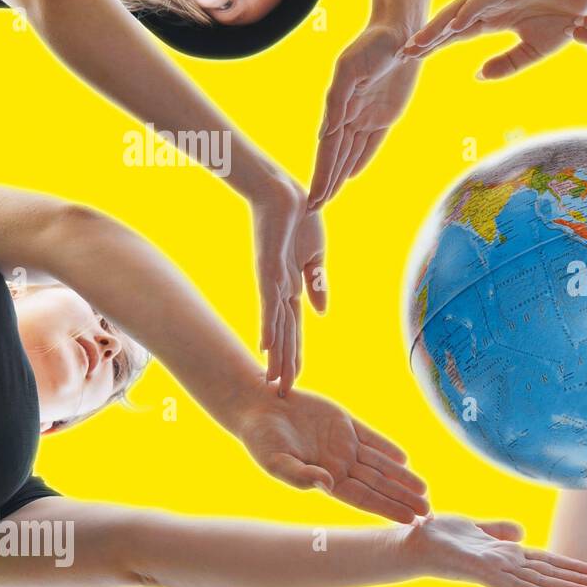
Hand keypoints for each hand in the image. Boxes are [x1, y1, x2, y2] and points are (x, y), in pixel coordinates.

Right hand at [235, 385, 427, 522]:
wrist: (258, 407)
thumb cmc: (260, 439)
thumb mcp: (275, 461)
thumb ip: (300, 476)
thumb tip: (327, 485)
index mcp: (324, 479)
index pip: (363, 498)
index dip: (387, 508)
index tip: (409, 520)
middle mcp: (338, 465)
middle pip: (378, 485)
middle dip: (402, 498)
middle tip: (428, 511)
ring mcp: (343, 445)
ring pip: (380, 463)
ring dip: (402, 477)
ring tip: (424, 490)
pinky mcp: (345, 423)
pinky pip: (371, 438)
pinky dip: (387, 447)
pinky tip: (404, 459)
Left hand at [248, 180, 325, 393]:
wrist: (285, 191)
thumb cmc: (300, 217)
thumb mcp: (315, 256)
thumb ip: (317, 284)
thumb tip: (321, 313)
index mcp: (292, 287)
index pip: (295, 328)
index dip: (295, 354)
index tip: (295, 379)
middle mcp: (279, 290)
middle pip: (284, 335)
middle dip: (284, 365)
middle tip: (282, 395)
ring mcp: (272, 282)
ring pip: (276, 327)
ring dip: (277, 355)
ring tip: (274, 382)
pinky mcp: (268, 270)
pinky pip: (269, 303)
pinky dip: (268, 325)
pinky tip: (265, 346)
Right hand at [311, 25, 420, 209]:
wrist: (399, 31)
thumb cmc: (374, 44)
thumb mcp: (352, 68)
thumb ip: (339, 99)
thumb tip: (327, 131)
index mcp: (337, 106)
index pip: (327, 149)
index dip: (321, 175)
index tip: (314, 198)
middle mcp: (348, 114)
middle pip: (335, 157)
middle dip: (325, 182)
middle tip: (314, 208)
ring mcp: (365, 115)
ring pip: (349, 153)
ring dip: (339, 175)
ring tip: (328, 197)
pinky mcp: (384, 114)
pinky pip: (370, 144)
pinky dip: (360, 159)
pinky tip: (352, 175)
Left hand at [400, 0, 586, 79]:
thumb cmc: (563, 20)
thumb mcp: (531, 52)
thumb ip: (505, 64)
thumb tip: (477, 76)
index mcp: (492, 20)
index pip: (455, 33)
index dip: (434, 44)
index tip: (413, 58)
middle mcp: (489, 5)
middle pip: (451, 21)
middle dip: (428, 36)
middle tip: (404, 53)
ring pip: (461, 8)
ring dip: (440, 24)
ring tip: (421, 41)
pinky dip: (469, 10)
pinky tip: (454, 24)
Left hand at [400, 515, 586, 586]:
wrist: (413, 540)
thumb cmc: (442, 535)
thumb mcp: (477, 528)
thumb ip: (499, 530)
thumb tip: (521, 531)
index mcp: (507, 554)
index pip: (546, 562)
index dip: (571, 568)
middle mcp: (505, 565)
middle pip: (549, 575)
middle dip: (578, 584)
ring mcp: (495, 570)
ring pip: (538, 581)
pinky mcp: (481, 570)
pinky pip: (512, 583)